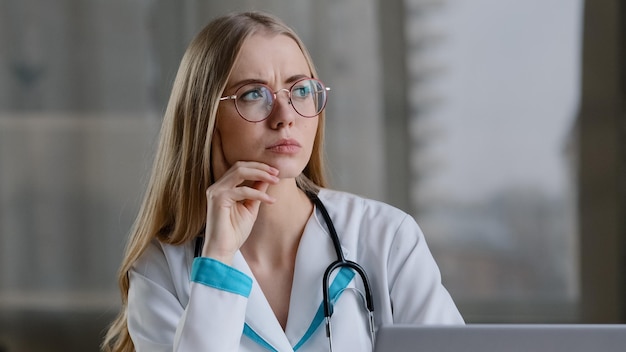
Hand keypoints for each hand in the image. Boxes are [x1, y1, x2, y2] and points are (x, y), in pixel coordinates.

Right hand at [203, 130, 278, 263]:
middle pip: (240, 166)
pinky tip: (269, 199)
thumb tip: (267, 177)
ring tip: (275, 180)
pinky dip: (258, 193)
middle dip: (260, 167)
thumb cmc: (234, 232)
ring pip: (240, 172)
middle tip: (277, 172)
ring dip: (260, 174)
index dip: (258, 166)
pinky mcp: (218, 199)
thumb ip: (257, 191)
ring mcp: (216, 191)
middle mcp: (217, 187)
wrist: (223, 250)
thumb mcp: (250, 207)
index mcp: (223, 187)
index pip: (240, 168)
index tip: (276, 171)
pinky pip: (242, 190)